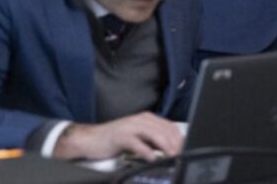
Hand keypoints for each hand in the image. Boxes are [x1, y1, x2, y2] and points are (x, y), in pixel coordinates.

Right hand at [52, 112, 183, 160]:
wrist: (91, 139)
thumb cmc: (115, 140)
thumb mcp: (138, 137)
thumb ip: (153, 140)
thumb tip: (171, 150)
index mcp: (147, 119)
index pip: (170, 126)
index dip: (179, 139)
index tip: (185, 150)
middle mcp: (141, 120)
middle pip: (164, 130)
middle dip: (175, 144)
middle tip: (180, 156)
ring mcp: (131, 126)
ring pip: (154, 134)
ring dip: (165, 146)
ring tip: (172, 157)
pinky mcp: (121, 136)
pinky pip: (137, 143)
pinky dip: (146, 151)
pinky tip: (152, 158)